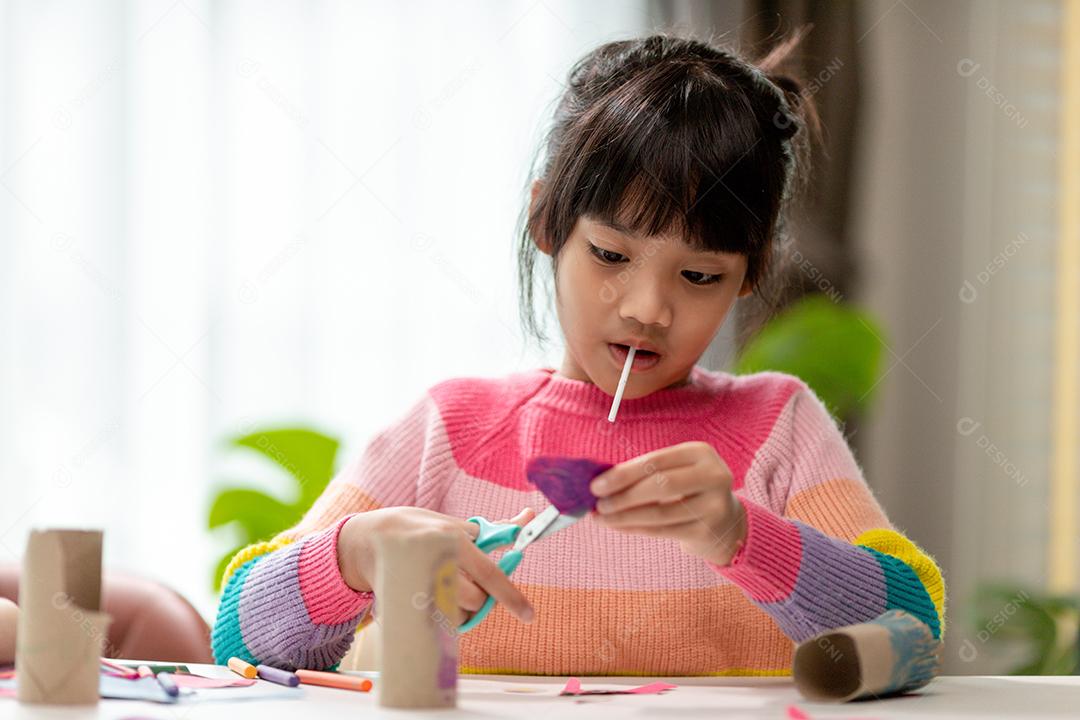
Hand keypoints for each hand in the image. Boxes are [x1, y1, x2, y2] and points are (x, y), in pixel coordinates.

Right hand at [338, 506, 535, 624]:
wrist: (363, 541)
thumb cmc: (413, 528)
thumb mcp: (449, 523)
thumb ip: (490, 529)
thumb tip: (529, 518)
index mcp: (450, 539)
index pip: (489, 573)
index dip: (511, 596)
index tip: (529, 614)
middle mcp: (436, 562)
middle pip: (474, 600)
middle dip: (477, 598)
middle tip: (463, 582)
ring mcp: (418, 585)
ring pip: (456, 614)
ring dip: (457, 607)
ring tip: (441, 586)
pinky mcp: (403, 604)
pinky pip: (435, 622)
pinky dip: (439, 614)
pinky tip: (428, 596)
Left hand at [590, 441, 746, 565]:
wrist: (725, 522)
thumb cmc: (689, 490)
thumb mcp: (676, 471)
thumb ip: (645, 472)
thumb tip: (601, 481)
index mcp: (701, 453)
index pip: (655, 461)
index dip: (623, 474)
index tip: (596, 484)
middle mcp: (713, 476)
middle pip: (659, 485)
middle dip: (623, 495)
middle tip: (598, 504)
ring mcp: (713, 505)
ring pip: (659, 512)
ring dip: (624, 516)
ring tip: (602, 517)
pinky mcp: (706, 531)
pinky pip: (662, 530)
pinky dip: (635, 528)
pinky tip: (619, 526)